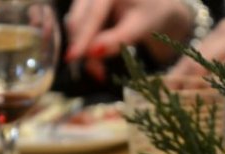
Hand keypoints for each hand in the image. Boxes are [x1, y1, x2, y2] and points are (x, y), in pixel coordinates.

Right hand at [64, 0, 192, 79]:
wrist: (153, 7)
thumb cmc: (150, 14)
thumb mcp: (139, 27)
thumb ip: (116, 39)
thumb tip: (91, 52)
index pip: (93, 15)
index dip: (81, 38)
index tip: (71, 58)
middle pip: (77, 21)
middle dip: (83, 48)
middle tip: (98, 73)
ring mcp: (85, 0)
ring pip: (75, 28)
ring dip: (84, 51)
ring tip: (100, 71)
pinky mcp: (82, 10)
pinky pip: (77, 31)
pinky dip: (85, 48)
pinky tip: (96, 61)